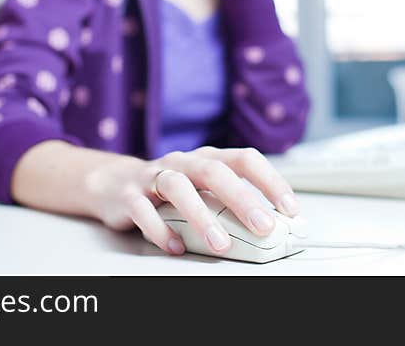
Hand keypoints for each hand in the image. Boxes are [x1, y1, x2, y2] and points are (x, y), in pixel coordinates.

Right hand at [87, 146, 299, 255]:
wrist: (114, 183)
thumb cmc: (170, 190)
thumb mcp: (202, 190)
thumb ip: (230, 202)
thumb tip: (274, 227)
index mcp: (207, 158)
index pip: (245, 159)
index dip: (270, 181)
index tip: (290, 208)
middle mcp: (182, 162)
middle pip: (214, 171)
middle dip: (242, 199)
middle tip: (263, 226)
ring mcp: (153, 176)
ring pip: (178, 188)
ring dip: (202, 217)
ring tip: (220, 244)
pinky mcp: (128, 196)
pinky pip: (143, 210)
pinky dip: (160, 229)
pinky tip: (175, 247)